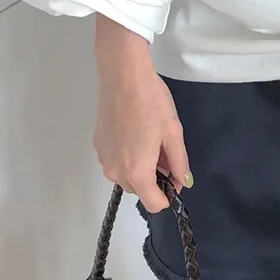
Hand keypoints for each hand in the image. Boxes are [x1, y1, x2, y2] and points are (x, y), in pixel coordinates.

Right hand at [94, 16, 191, 212]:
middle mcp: (115, 173)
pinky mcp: (97, 145)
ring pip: (127, 176)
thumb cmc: (152, 103)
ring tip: (149, 136)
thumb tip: (182, 182)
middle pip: (140, 190)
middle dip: (155, 177)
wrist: (123, 75)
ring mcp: (103, 159)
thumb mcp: (173, 132)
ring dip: (140, 166)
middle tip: (164, 147)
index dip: (169, 193)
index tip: (175, 173)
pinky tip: (134, 130)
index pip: (154, 204)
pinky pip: (117, 161)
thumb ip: (179, 163)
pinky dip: (127, 155)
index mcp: (137, 173)